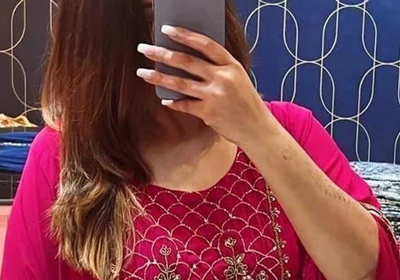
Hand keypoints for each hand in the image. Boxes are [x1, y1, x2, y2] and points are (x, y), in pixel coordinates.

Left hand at [137, 26, 266, 147]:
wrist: (257, 129)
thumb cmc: (247, 103)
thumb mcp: (238, 79)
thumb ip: (218, 68)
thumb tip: (189, 61)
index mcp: (231, 66)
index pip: (204, 44)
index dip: (184, 36)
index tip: (166, 30)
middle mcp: (222, 78)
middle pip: (186, 62)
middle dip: (161, 54)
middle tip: (144, 48)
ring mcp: (214, 96)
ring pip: (180, 83)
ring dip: (158, 77)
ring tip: (143, 72)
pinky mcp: (208, 113)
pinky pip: (185, 105)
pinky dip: (174, 102)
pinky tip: (165, 100)